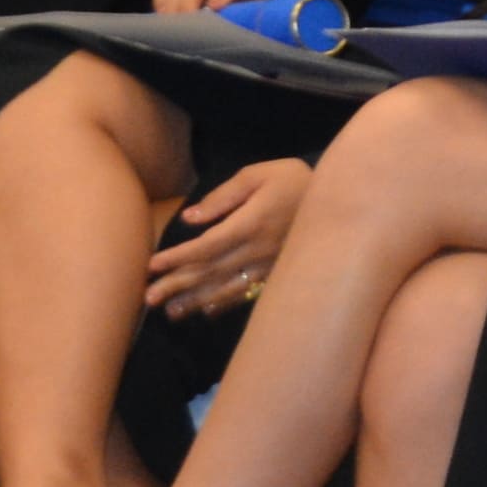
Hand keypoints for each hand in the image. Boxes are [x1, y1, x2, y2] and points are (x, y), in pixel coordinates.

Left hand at [144, 158, 309, 314]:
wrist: (337, 200)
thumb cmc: (292, 180)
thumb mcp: (257, 175)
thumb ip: (223, 197)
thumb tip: (190, 219)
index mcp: (249, 224)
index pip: (205, 247)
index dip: (177, 258)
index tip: (152, 265)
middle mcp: (256, 251)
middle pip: (210, 272)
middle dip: (177, 285)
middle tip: (148, 298)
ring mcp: (268, 267)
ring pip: (225, 288)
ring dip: (195, 301)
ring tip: (169, 312)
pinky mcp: (277, 274)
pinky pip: (247, 293)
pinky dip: (225, 304)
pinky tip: (206, 312)